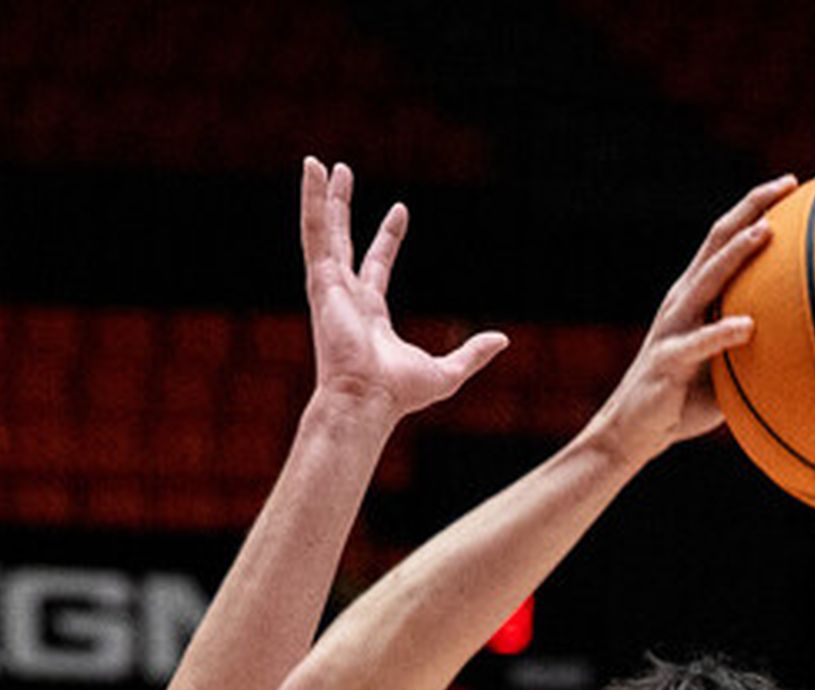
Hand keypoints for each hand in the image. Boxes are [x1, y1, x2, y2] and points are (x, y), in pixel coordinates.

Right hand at [302, 157, 507, 425]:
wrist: (365, 400)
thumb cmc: (396, 394)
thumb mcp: (446, 372)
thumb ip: (472, 353)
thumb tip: (503, 339)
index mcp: (370, 314)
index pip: (377, 267)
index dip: (388, 238)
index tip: (400, 210)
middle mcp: (346, 297)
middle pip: (344, 243)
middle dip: (342, 210)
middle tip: (342, 175)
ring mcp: (330, 288)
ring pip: (323, 232)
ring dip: (320, 197)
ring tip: (315, 163)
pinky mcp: (321, 281)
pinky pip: (315, 232)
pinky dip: (310, 201)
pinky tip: (311, 171)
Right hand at [589, 174, 796, 462]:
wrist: (633, 432)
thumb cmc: (685, 400)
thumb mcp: (726, 367)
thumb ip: (756, 347)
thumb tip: (810, 346)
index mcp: (696, 294)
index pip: (726, 239)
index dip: (756, 207)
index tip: (793, 186)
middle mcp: (683, 300)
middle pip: (717, 240)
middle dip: (752, 208)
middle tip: (788, 186)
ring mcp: (673, 326)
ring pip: (706, 279)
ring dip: (735, 254)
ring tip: (765, 234)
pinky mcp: (668, 360)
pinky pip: (698, 343)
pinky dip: (722, 332)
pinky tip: (748, 326)